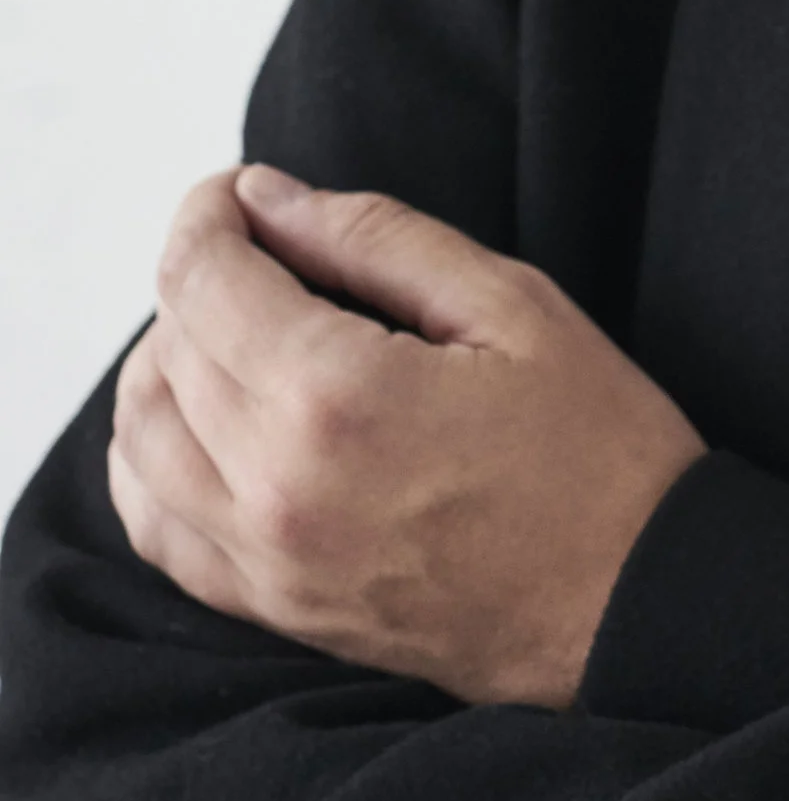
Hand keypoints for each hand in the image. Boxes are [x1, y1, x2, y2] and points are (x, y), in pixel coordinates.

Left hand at [108, 166, 706, 709]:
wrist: (637, 603)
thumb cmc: (597, 450)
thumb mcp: (514, 307)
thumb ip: (378, 239)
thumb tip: (266, 197)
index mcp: (338, 396)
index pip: (201, 279)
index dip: (207, 214)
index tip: (239, 194)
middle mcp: (276, 484)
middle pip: (166, 350)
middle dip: (199, 279)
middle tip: (264, 253)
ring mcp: (266, 559)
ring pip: (138, 438)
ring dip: (164, 367)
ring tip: (234, 333)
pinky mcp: (273, 607)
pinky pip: (157, 530)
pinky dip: (153, 462)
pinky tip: (205, 427)